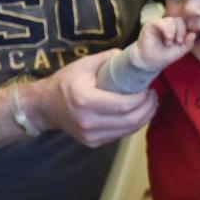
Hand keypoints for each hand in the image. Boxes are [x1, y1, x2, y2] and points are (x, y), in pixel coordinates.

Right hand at [27, 51, 157, 145]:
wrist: (45, 106)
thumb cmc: (65, 82)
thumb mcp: (84, 64)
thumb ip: (110, 59)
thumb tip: (135, 56)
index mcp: (84, 100)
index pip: (124, 104)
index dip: (142, 98)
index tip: (149, 88)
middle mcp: (87, 121)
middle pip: (130, 120)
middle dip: (148, 108)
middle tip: (153, 96)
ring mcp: (90, 136)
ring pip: (128, 130)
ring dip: (144, 117)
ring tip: (149, 103)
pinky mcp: (93, 143)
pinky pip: (120, 135)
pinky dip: (132, 124)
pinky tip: (136, 113)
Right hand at [133, 16, 193, 71]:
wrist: (149, 61)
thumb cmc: (164, 56)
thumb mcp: (179, 51)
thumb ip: (188, 43)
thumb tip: (194, 34)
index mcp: (176, 29)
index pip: (185, 24)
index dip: (186, 31)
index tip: (182, 42)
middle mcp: (168, 25)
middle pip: (179, 20)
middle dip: (181, 31)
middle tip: (178, 42)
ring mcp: (159, 24)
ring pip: (171, 20)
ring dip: (173, 32)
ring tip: (169, 43)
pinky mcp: (151, 25)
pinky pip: (161, 22)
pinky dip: (166, 29)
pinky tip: (167, 38)